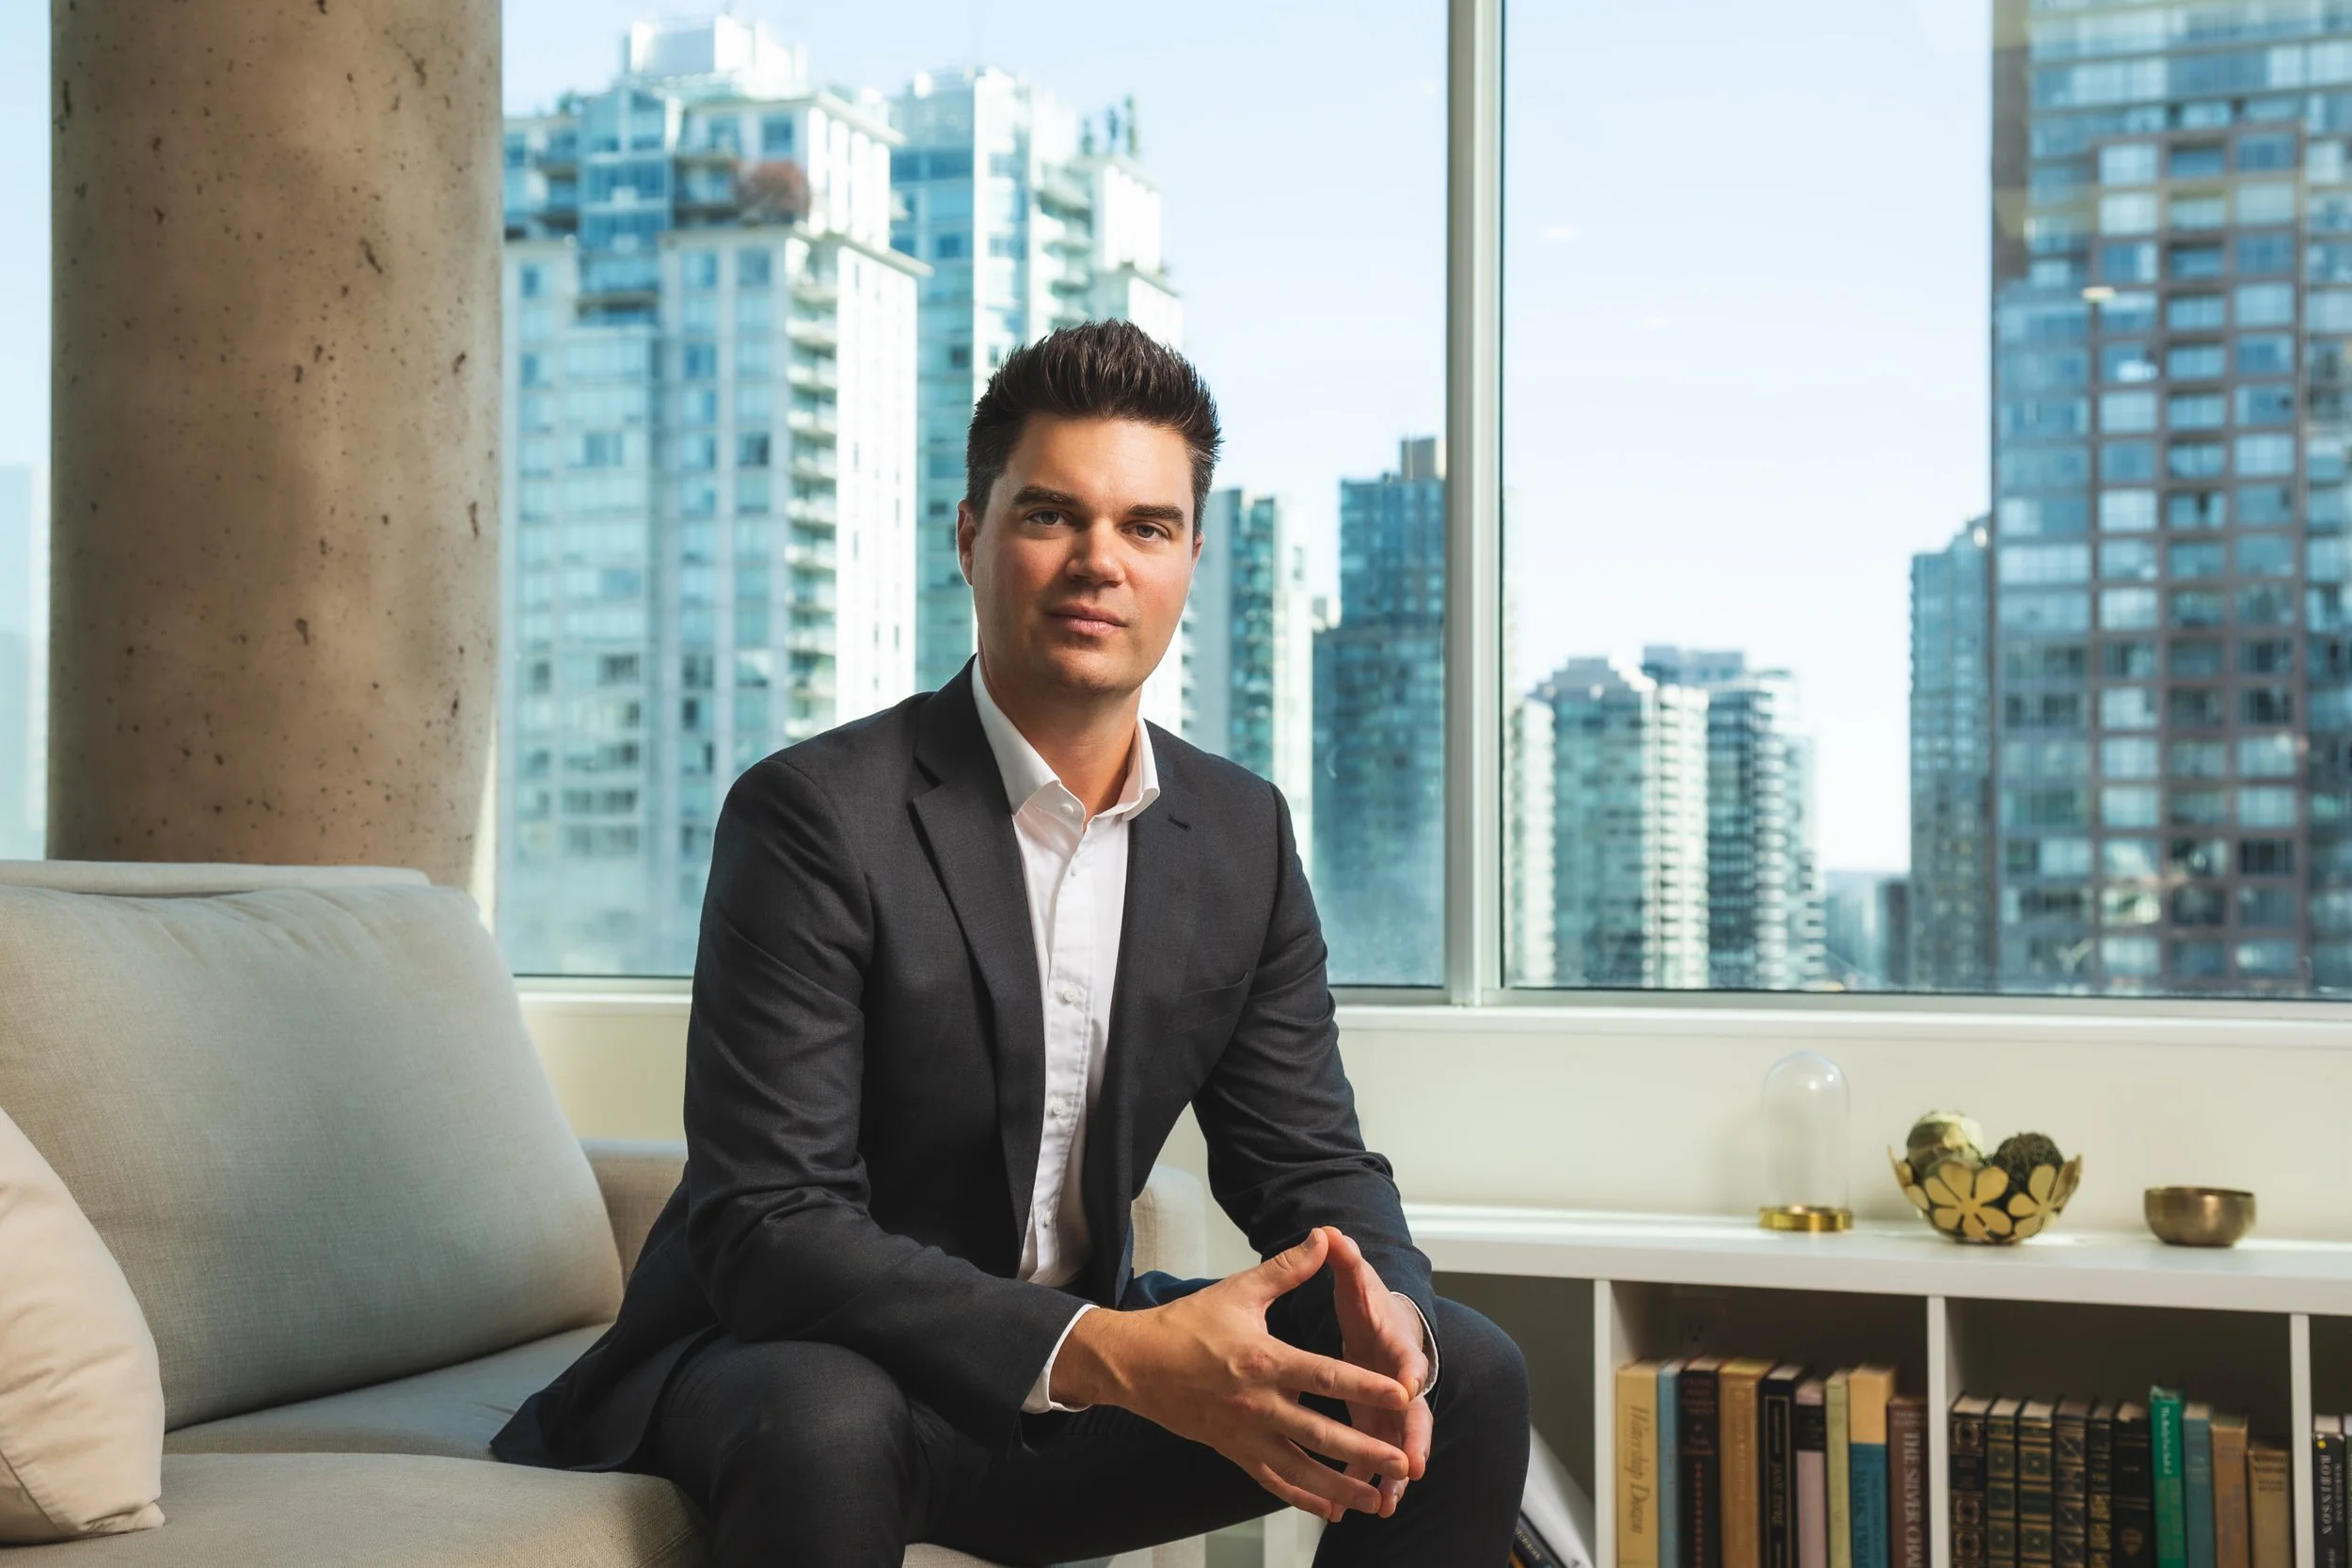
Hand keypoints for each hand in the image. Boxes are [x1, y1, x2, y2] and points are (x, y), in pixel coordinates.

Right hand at [1051, 1228, 1415, 1521]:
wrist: (1135, 1363)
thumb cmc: (1187, 1324)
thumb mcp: (1238, 1291)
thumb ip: (1286, 1270)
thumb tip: (1321, 1240)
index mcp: (1263, 1360)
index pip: (1325, 1376)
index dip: (1366, 1386)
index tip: (1402, 1395)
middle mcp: (1257, 1403)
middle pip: (1320, 1433)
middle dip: (1364, 1451)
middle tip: (1401, 1464)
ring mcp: (1244, 1433)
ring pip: (1299, 1468)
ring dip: (1339, 1486)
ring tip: (1375, 1499)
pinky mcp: (1233, 1450)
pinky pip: (1272, 1480)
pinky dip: (1302, 1497)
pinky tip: (1330, 1508)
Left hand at [1327, 1227, 1432, 1517]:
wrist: (1385, 1326)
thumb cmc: (1370, 1306)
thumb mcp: (1357, 1281)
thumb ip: (1346, 1261)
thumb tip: (1330, 1232)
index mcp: (1396, 1345)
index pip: (1409, 1357)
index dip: (1409, 1370)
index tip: (1407, 1385)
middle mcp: (1403, 1381)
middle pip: (1414, 1414)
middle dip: (1413, 1439)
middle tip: (1411, 1465)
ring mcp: (1394, 1409)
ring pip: (1400, 1445)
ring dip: (1395, 1474)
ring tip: (1386, 1503)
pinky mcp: (1379, 1426)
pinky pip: (1378, 1458)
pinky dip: (1373, 1481)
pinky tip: (1361, 1507)